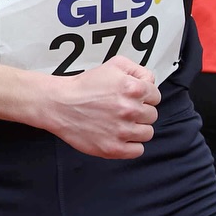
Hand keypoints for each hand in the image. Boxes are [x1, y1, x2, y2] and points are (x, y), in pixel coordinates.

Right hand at [40, 56, 159, 157]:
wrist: (59, 104)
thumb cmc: (85, 86)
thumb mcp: (114, 65)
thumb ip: (138, 70)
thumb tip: (151, 83)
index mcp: (132, 88)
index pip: (156, 96)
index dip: (146, 97)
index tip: (134, 99)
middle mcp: (129, 110)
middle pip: (152, 115)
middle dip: (140, 112)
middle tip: (123, 110)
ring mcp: (122, 131)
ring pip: (148, 133)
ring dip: (137, 129)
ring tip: (121, 123)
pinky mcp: (114, 148)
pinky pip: (138, 150)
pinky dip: (131, 145)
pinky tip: (120, 136)